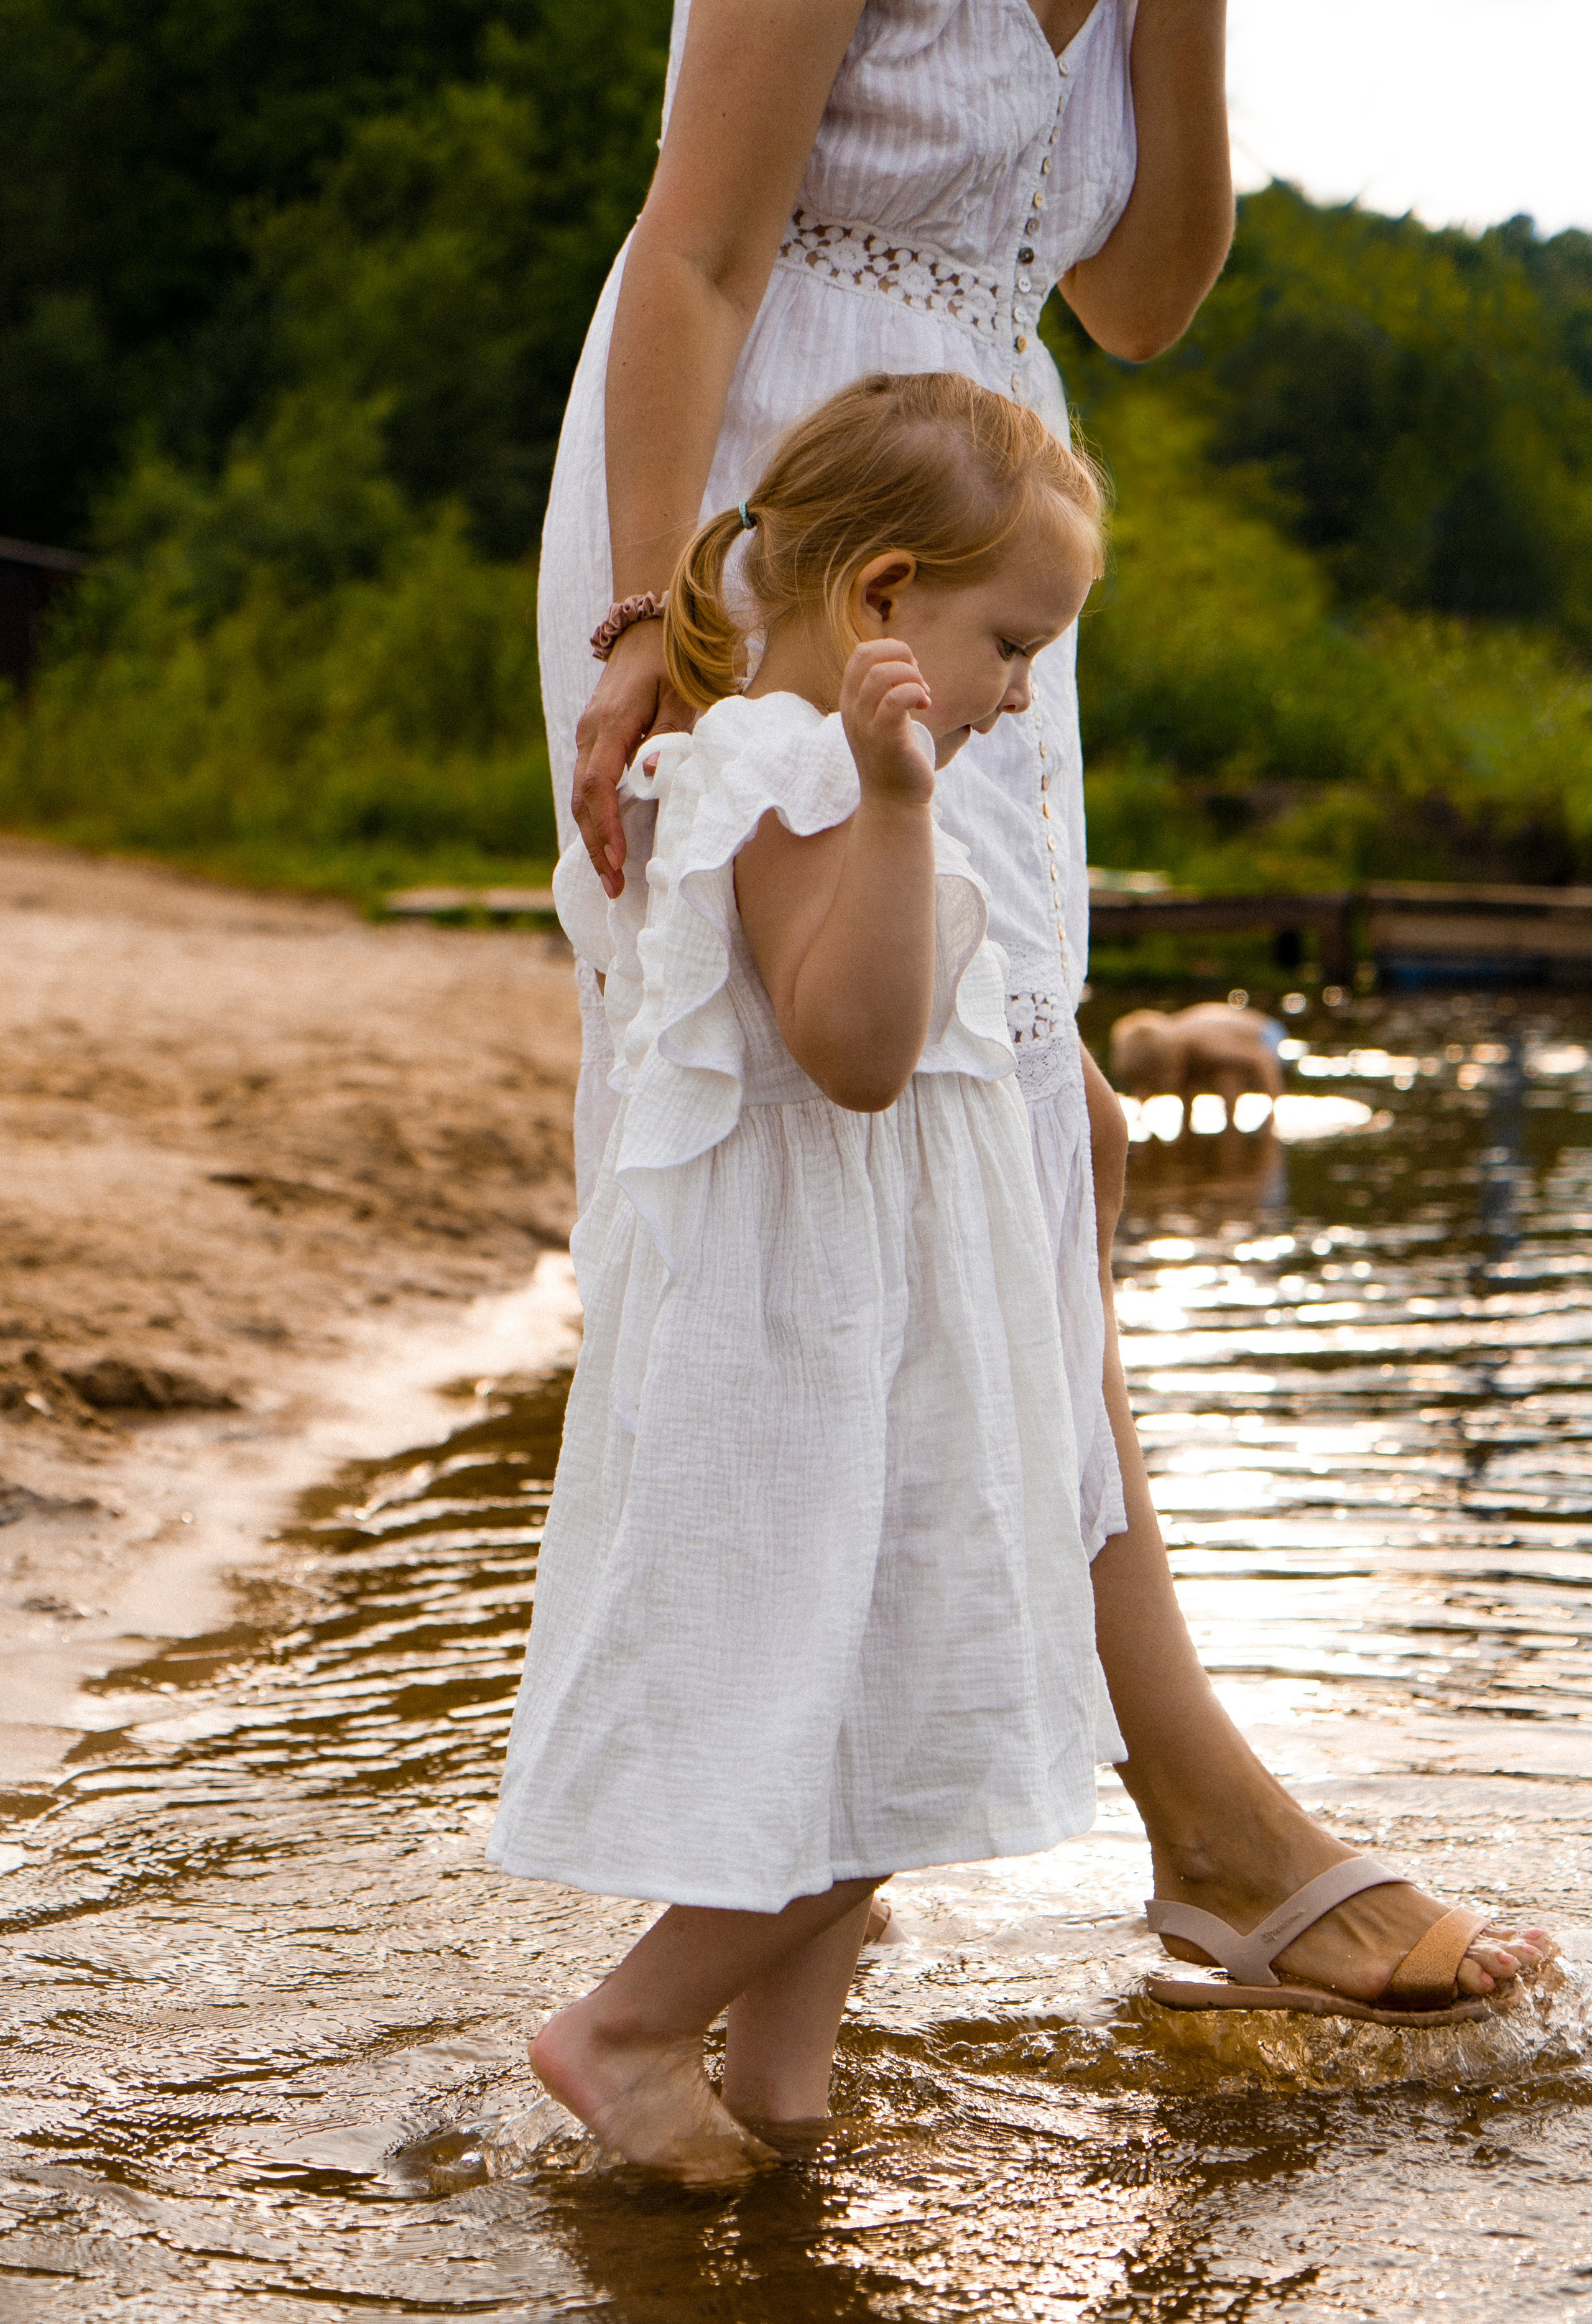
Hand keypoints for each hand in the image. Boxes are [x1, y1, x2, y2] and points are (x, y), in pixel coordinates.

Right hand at [572, 619, 696, 896]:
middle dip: (596, 845)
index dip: (607, 825)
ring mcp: (588, 737)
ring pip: (580, 797)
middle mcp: (591, 733)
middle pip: (583, 799)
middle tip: (613, 886)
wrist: (646, 629)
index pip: (599, 784)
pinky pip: (587, 787)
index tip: (619, 858)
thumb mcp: (681, 693)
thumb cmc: (672, 662)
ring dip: (593, 838)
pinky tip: (607, 846)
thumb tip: (650, 778)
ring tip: (610, 878)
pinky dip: (595, 819)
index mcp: (611, 724)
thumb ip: (669, 735)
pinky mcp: (593, 741)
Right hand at [839, 640, 935, 807]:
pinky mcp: (885, 739)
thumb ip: (887, 691)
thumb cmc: (897, 759)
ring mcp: (866, 725)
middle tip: (919, 682)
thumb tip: (908, 660)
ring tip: (923, 696)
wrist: (894, 803)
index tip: (911, 673)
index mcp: (852, 702)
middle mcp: (853, 711)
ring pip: (882, 674)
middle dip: (902, 657)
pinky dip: (916, 693)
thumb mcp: (885, 718)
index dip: (891, 651)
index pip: (861, 653)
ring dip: (911, 676)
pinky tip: (925, 706)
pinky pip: (897, 699)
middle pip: (868, 656)